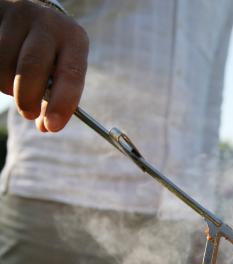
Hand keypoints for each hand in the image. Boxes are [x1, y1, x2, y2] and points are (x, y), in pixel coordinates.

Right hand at [0, 0, 88, 131]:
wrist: (30, 15)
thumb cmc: (50, 52)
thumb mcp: (60, 69)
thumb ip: (55, 98)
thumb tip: (45, 127)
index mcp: (74, 39)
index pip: (71, 75)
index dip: (62, 104)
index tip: (52, 127)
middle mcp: (50, 24)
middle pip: (32, 67)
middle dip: (27, 98)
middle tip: (28, 113)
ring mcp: (21, 15)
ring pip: (4, 63)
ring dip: (7, 85)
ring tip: (15, 84)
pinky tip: (5, 69)